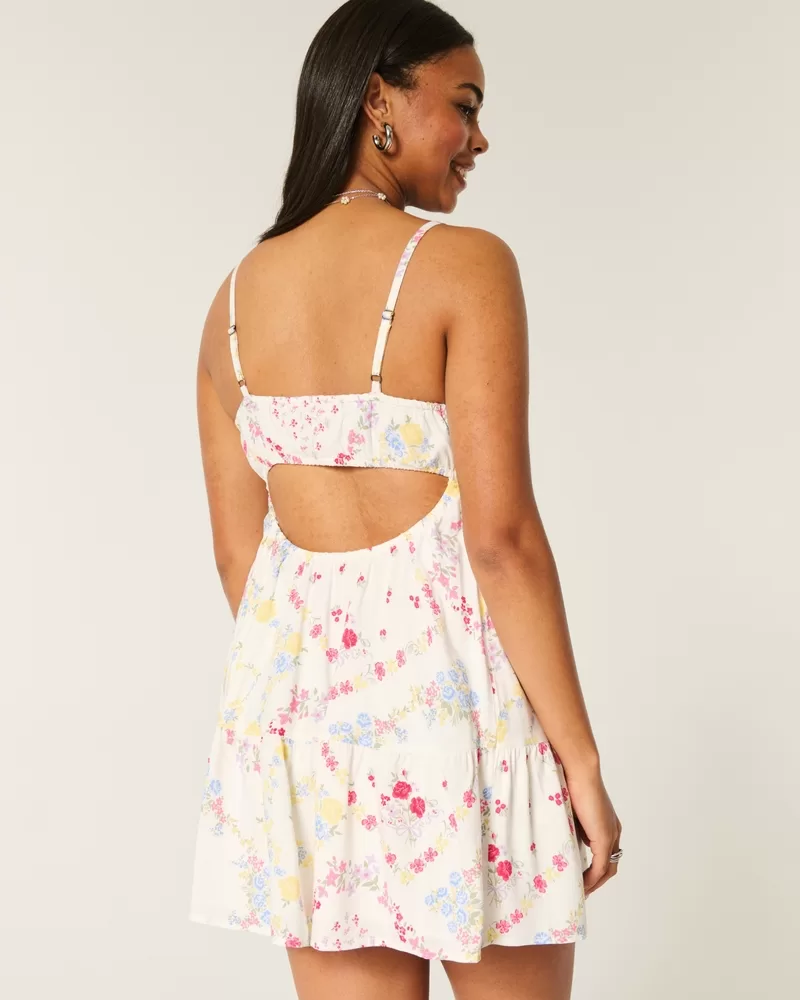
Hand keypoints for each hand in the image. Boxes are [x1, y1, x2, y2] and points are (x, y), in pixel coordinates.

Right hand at [566, 765, 621, 895]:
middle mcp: (614, 831)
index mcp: (608, 824)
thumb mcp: (572, 809)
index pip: (606, 853)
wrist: (579, 770)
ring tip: (580, 892)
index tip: (581, 877)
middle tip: (581, 890)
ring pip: (608, 869)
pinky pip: (601, 867)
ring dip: (595, 883)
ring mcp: (611, 835)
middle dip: (597, 881)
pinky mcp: (604, 837)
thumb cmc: (572, 783)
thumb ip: (573, 825)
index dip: (595, 868)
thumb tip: (562, 836)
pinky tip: (582, 886)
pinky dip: (592, 879)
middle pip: (610, 865)